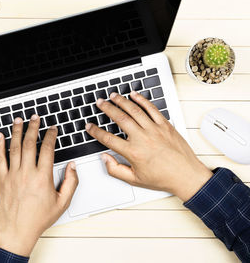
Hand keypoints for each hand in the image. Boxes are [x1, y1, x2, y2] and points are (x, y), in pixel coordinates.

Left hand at [0, 115, 77, 256]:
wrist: (17, 231)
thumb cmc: (38, 219)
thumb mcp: (62, 203)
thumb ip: (71, 183)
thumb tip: (73, 167)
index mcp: (43, 178)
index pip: (47, 149)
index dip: (50, 136)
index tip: (52, 129)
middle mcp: (27, 173)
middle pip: (30, 143)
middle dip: (33, 127)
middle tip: (35, 118)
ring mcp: (13, 175)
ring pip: (14, 147)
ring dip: (17, 131)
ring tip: (19, 120)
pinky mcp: (2, 179)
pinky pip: (0, 158)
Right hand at [86, 92, 211, 201]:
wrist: (186, 176)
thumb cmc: (163, 178)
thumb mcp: (135, 180)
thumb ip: (115, 170)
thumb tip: (105, 158)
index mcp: (133, 152)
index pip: (108, 139)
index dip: (95, 131)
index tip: (89, 126)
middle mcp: (143, 138)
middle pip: (120, 118)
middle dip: (107, 108)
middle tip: (100, 103)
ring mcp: (155, 130)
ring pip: (134, 110)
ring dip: (122, 101)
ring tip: (113, 96)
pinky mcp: (165, 125)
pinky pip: (152, 109)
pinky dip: (142, 100)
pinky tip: (134, 95)